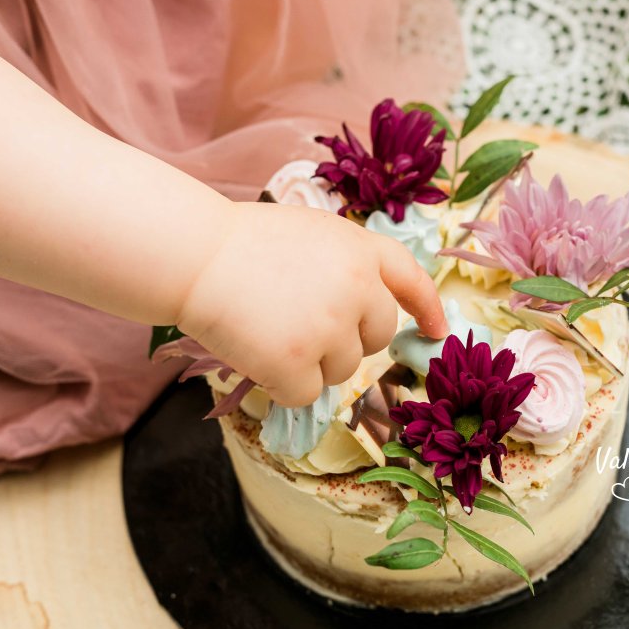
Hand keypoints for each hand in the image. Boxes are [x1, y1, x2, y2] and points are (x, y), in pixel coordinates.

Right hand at [177, 202, 447, 406]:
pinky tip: (255, 354)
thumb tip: (359, 313)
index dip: (427, 308)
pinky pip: (305, 395)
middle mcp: (357, 288)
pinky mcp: (299, 362)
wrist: (193, 255)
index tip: (435, 331)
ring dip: (310, 364)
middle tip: (300, 326)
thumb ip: (344, 265)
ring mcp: (330, 326)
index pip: (410, 280)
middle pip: (376, 337)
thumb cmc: (238, 242)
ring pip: (341, 371)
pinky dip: (282, 386)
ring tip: (269, 330)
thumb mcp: (309, 233)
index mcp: (360, 249)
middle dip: (347, 341)